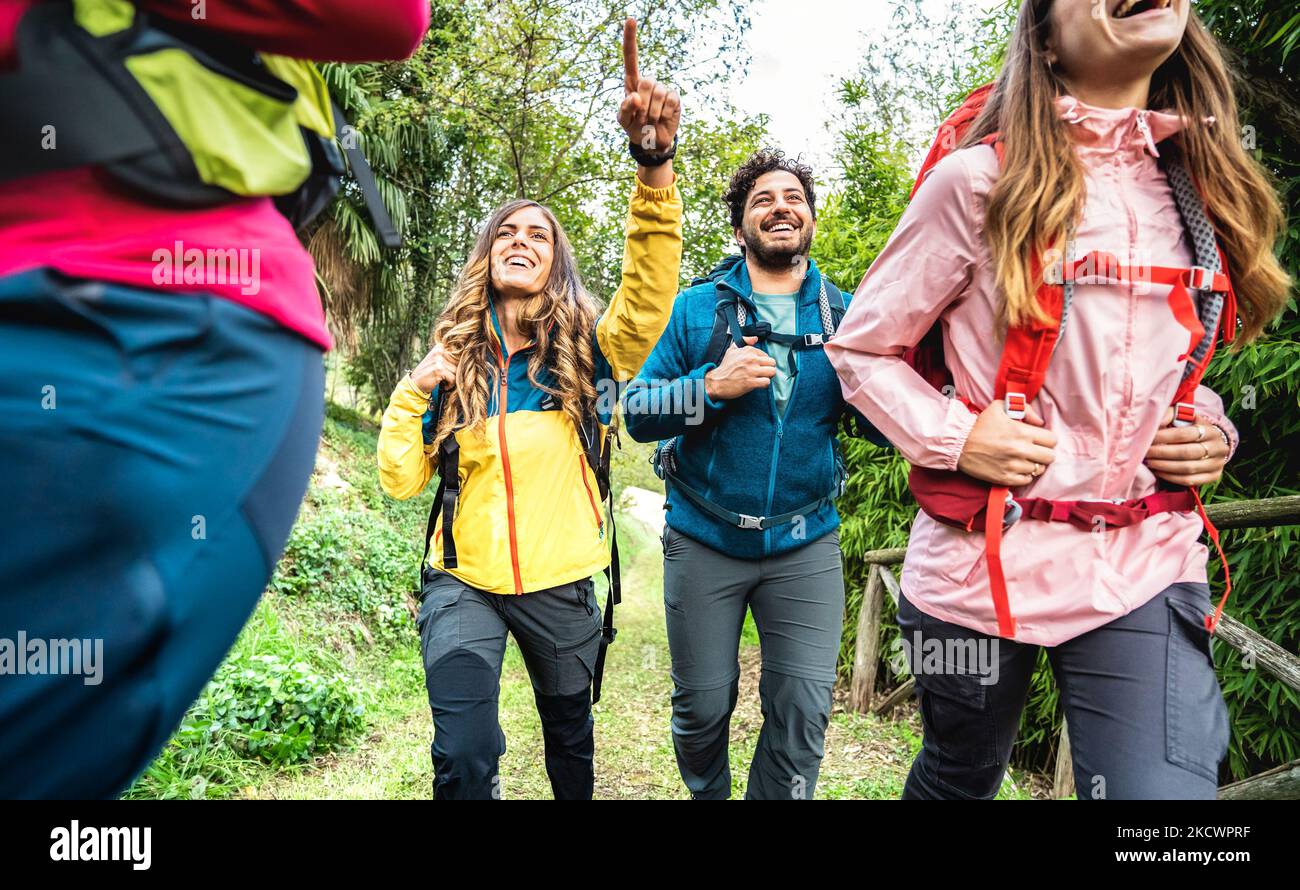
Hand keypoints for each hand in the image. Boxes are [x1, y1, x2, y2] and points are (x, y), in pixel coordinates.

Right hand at [409, 342, 456, 394]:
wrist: (415, 384)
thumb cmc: (428, 373)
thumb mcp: (437, 361)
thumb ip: (449, 358)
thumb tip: (466, 359)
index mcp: (440, 347)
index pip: (458, 356)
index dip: (455, 366)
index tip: (447, 371)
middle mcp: (439, 351)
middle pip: (458, 364)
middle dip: (453, 373)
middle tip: (445, 378)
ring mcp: (438, 360)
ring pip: (456, 372)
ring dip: (451, 380)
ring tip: (443, 381)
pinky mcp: (439, 370)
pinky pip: (452, 379)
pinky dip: (449, 385)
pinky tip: (442, 385)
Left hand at [617, 18, 679, 185]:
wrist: (652, 143)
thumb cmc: (634, 129)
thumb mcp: (624, 122)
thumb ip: (625, 109)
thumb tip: (634, 96)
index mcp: (632, 84)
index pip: (630, 58)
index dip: (630, 39)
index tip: (631, 19)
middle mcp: (648, 83)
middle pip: (646, 82)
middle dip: (642, 104)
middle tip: (641, 118)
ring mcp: (663, 90)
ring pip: (658, 93)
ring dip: (652, 113)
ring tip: (650, 122)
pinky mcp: (674, 98)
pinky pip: (669, 101)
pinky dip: (664, 114)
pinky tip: (662, 119)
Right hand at [704, 336, 775, 400]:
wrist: (716, 382)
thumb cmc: (725, 367)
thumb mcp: (732, 350)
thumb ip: (744, 341)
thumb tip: (754, 338)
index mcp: (748, 351)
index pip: (766, 355)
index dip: (763, 362)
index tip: (757, 366)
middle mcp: (751, 359)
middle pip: (772, 363)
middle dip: (768, 368)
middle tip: (762, 372)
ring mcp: (751, 371)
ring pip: (772, 372)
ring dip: (768, 376)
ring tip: (761, 378)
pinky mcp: (751, 382)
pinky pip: (766, 382)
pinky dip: (764, 384)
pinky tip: (758, 384)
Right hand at [957, 400, 1057, 486]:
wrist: (958, 444)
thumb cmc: (980, 425)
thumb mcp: (1000, 407)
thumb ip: (1024, 409)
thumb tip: (1039, 422)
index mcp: (1022, 432)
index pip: (1052, 440)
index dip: (1047, 439)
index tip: (1040, 440)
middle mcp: (1020, 450)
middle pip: (1049, 457)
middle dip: (1044, 453)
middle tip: (1034, 451)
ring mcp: (1013, 466)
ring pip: (1038, 470)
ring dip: (1033, 464)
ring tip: (1023, 459)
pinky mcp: (1005, 478)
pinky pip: (1026, 480)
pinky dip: (1024, 475)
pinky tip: (1016, 468)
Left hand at [1144, 407, 1229, 485]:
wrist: (1211, 443)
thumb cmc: (1191, 429)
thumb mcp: (1184, 418)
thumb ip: (1170, 415)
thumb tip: (1157, 421)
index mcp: (1210, 430)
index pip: (1185, 434)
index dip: (1164, 437)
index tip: (1149, 438)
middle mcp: (1218, 447)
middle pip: (1187, 452)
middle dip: (1162, 453)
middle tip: (1146, 452)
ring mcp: (1217, 463)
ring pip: (1188, 468)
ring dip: (1164, 466)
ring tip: (1149, 462)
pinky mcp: (1214, 476)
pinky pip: (1189, 480)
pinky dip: (1171, 477)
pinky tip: (1158, 471)